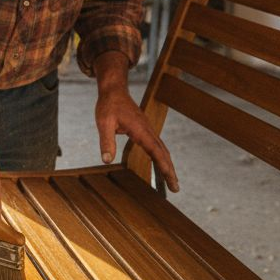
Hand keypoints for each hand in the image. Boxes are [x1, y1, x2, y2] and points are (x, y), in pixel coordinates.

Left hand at [93, 52, 178, 191]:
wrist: (114, 90)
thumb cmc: (108, 105)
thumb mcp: (104, 123)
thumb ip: (106, 141)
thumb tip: (107, 161)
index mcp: (140, 130)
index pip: (156, 151)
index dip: (164, 166)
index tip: (171, 180)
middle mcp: (148, 130)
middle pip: (164, 153)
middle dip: (170, 171)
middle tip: (176, 189)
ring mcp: (148, 130)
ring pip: (162, 149)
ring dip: (167, 165)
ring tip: (171, 182)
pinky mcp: (145, 130)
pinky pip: (156, 146)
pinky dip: (161, 158)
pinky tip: (161, 166)